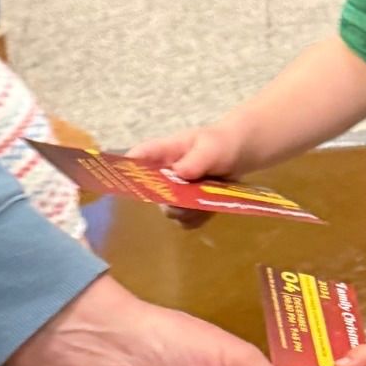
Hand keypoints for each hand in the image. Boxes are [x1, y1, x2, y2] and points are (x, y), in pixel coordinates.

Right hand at [125, 122, 249, 228]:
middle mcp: (162, 174)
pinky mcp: (188, 207)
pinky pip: (186, 221)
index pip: (136, 159)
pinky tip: (209, 207)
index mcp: (162, 153)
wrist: (238, 154)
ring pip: (170, 211)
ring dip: (189, 211)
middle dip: (171, 200)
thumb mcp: (210, 147)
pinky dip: (198, 218)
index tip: (135, 184)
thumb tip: (179, 173)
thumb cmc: (220, 144)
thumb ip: (196, 159)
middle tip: (191, 195)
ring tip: (206, 199)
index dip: (128, 171)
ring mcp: (174, 192)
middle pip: (152, 195)